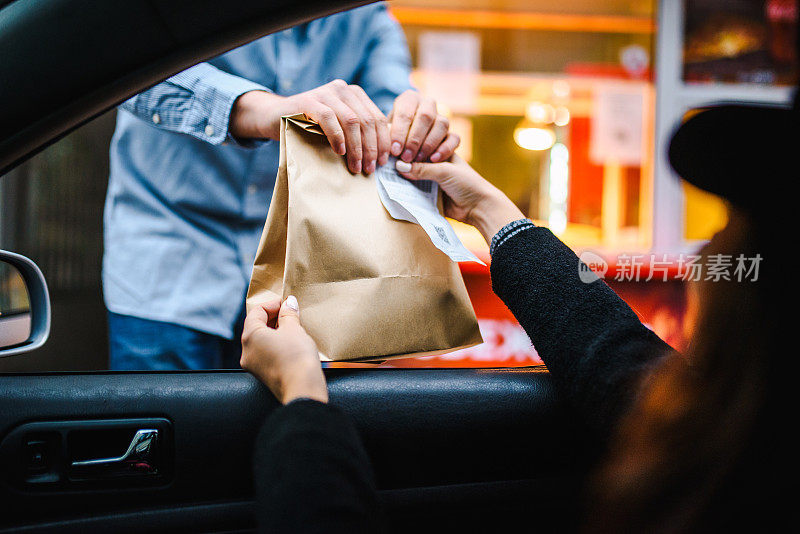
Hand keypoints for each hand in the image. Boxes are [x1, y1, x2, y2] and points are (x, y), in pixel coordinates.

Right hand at [230, 80, 389, 173]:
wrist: (275, 117)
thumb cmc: (310, 126)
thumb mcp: (338, 127)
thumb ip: (357, 132)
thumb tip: (382, 155)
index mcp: (354, 94)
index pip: (377, 118)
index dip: (383, 142)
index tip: (383, 162)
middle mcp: (342, 89)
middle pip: (367, 121)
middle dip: (371, 148)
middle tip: (369, 169)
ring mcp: (325, 92)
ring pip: (351, 121)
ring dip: (356, 147)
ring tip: (355, 166)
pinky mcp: (308, 100)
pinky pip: (329, 118)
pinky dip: (337, 137)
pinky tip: (340, 152)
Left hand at [240, 296, 327, 403]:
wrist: (302, 388)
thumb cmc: (296, 356)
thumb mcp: (294, 329)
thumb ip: (288, 314)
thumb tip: (288, 303)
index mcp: (250, 336)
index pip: (257, 312)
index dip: (272, 304)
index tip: (287, 304)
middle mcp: (246, 351)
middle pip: (256, 326)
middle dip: (273, 318)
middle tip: (290, 314)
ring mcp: (253, 365)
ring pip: (261, 341)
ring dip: (275, 332)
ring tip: (293, 328)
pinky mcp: (262, 374)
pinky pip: (265, 353)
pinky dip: (275, 345)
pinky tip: (291, 344)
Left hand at [389, 90, 459, 163]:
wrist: (409, 147)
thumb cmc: (395, 141)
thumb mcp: (389, 137)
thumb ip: (391, 141)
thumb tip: (391, 150)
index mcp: (409, 100)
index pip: (405, 112)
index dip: (400, 132)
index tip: (395, 150)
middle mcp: (427, 105)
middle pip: (426, 116)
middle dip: (415, 139)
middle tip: (406, 157)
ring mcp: (442, 118)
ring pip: (442, 124)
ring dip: (429, 143)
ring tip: (418, 160)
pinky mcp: (453, 133)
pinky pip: (454, 138)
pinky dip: (445, 149)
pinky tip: (434, 159)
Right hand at [395, 156, 523, 243]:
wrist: (478, 207)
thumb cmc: (467, 183)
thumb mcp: (444, 171)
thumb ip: (422, 168)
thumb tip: (399, 166)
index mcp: (442, 149)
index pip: (421, 142)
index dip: (409, 145)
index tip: (397, 149)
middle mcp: (435, 161)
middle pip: (415, 157)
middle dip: (404, 160)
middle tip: (390, 162)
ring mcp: (431, 177)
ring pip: (413, 173)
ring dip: (404, 175)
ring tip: (389, 174)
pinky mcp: (428, 192)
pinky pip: (413, 188)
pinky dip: (406, 187)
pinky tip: (394, 186)